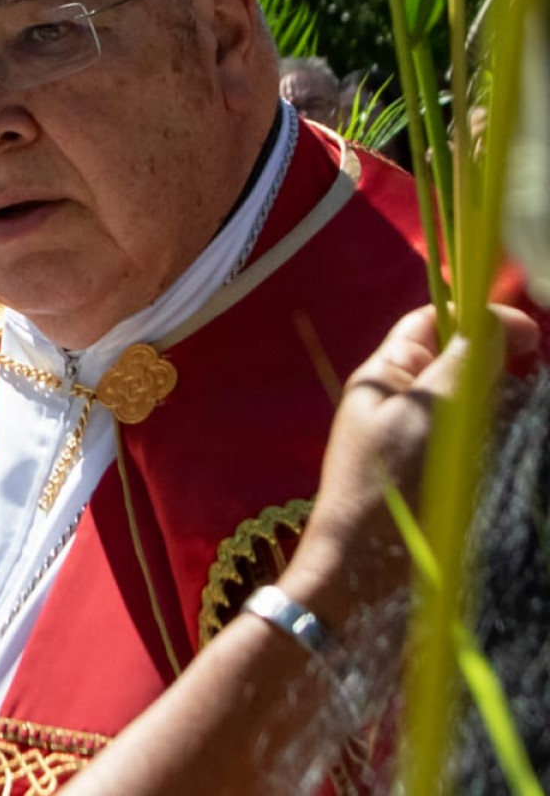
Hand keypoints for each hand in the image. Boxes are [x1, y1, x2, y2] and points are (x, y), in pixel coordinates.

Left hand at [283, 303, 538, 631]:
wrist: (366, 576)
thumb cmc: (387, 488)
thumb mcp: (426, 414)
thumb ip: (463, 363)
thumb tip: (498, 324)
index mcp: (386, 376)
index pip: (433, 324)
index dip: (480, 320)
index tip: (532, 337)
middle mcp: (404, 404)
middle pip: (464, 364)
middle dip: (502, 372)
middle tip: (528, 393)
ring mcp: (425, 445)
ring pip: (482, 409)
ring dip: (505, 414)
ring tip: (511, 435)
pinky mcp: (444, 481)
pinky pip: (482, 448)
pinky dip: (500, 447)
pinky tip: (510, 459)